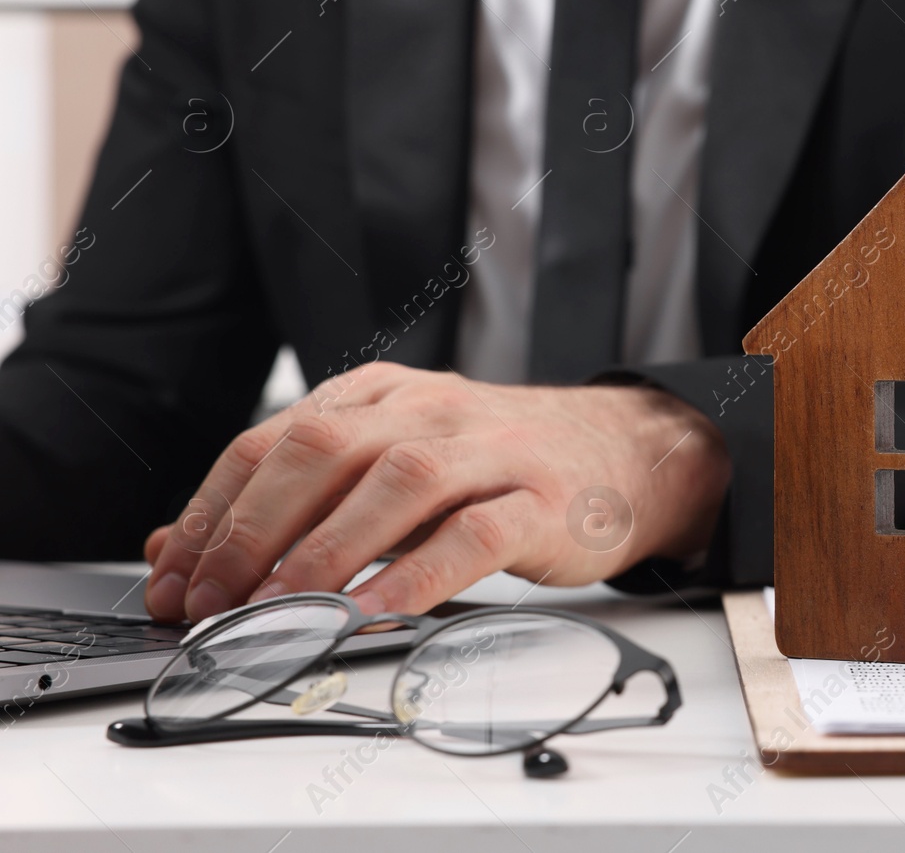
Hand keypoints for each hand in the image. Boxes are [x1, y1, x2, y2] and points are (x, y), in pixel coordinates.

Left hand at [142, 362, 730, 621]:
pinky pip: (474, 535)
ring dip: (327, 549)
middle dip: (255, 529)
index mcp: (384, 395)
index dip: (216, 509)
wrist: (622, 453)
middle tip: (215, 597)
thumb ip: (297, 502)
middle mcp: (432, 410)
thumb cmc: (497, 467)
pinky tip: (375, 613)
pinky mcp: (539, 502)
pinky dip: (418, 574)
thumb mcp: (392, 464)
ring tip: (280, 606)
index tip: (177, 576)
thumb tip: (181, 546)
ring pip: (397, 484)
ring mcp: (491, 452)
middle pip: (324, 451)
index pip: (276, 439)